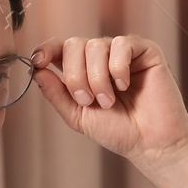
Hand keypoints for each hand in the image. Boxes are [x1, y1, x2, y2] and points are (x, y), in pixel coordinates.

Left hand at [30, 34, 187, 169]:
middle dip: (76, 75)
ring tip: (109, 100)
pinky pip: (122, 45)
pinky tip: (125, 86)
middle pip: (74, 45)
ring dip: (98, 78)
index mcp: (83, 70)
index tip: (38, 61)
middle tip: (89, 101)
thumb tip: (37, 71)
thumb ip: (56, 94)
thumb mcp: (78, 116)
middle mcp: (101, 57)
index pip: (60, 48)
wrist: (151, 143)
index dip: (46, 50)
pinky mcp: (145, 51)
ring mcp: (123, 52)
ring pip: (96, 45)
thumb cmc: (118, 131)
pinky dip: (118, 68)